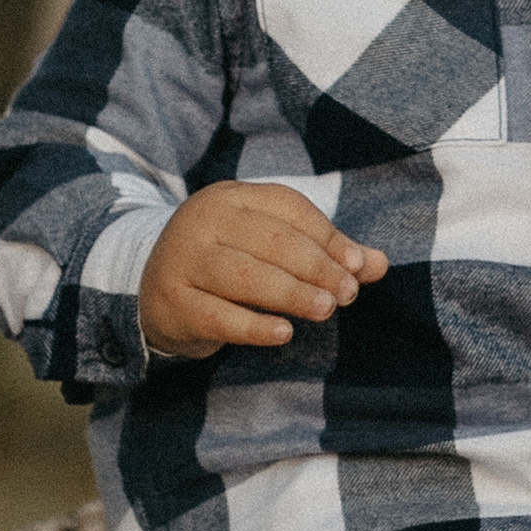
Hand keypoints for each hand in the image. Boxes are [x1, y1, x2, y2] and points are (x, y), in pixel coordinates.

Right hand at [138, 182, 385, 357]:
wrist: (152, 292)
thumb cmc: (227, 262)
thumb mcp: (270, 248)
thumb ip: (324, 253)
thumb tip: (379, 264)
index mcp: (230, 197)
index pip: (288, 208)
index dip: (326, 236)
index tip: (357, 265)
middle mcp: (202, 221)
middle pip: (271, 241)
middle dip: (316, 267)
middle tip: (347, 293)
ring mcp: (182, 261)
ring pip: (245, 276)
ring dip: (291, 294)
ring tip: (326, 309)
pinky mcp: (172, 303)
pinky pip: (218, 316)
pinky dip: (254, 326)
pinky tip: (284, 333)